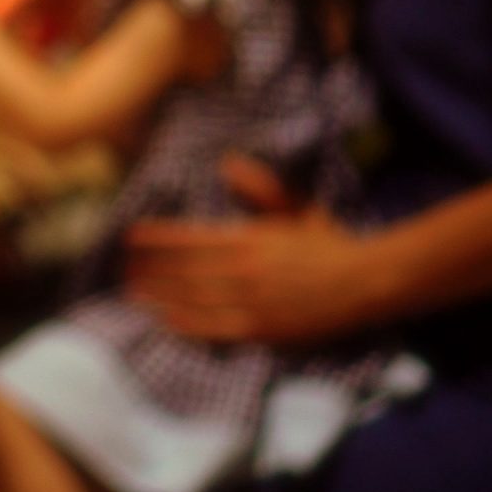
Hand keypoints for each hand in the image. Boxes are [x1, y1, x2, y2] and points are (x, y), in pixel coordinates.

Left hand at [122, 155, 386, 345]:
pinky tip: (164, 321)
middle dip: (149, 268)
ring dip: (159, 294)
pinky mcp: (266, 329)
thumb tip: (228, 162)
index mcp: (250, 238)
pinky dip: (187, 324)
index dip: (157, 237)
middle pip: (184, 269)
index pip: (190, 236)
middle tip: (120, 268)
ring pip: (194, 298)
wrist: (371, 282)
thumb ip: (260, 189)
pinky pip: (216, 328)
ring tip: (131, 292)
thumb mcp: (296, 209)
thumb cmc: (332, 244)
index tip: (130, 236)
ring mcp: (254, 301)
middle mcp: (245, 269)